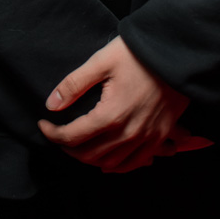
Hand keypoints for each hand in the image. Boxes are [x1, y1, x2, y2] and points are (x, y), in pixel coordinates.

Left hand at [37, 36, 213, 172]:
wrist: (176, 53)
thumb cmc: (138, 54)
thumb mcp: (101, 61)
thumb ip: (74, 84)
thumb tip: (51, 104)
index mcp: (111, 115)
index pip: (73, 136)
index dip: (53, 133)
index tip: (43, 124)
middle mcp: (129, 133)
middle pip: (90, 155)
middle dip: (68, 149)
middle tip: (57, 136)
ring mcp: (147, 138)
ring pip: (112, 163)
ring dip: (90, 160)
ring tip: (78, 148)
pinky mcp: (160, 136)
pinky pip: (136, 162)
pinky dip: (118, 166)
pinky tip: (108, 161)